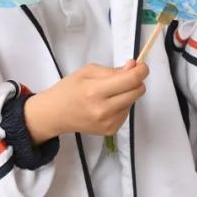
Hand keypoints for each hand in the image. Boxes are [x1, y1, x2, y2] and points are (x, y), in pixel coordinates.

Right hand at [25, 61, 147, 141]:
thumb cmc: (69, 89)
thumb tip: (134, 68)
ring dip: (127, 94)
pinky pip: (126, 112)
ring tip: (109, 93)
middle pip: (137, 92)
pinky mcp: (110, 131)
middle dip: (136, 81)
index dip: (141, 71)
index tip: (142, 66)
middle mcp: (104, 109)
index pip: (130, 80)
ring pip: (132, 102)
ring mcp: (108, 122)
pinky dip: (122, 105)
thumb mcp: (88, 71)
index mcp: (96, 91)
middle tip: (125, 77)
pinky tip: (107, 104)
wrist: (55, 114)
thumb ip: (112, 70)